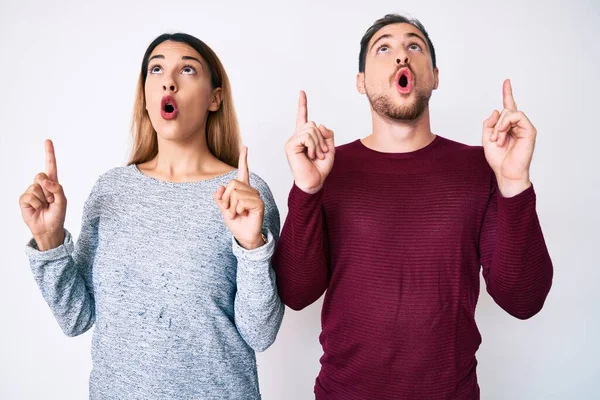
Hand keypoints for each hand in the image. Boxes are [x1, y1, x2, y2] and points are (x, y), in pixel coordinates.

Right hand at [19, 139, 66, 249]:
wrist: (49, 229)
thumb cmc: (57, 215)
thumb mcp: (63, 202)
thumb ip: (58, 189)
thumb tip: (46, 181)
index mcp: (52, 184)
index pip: (50, 166)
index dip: (49, 153)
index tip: (48, 141)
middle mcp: (41, 185)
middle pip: (41, 175)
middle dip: (48, 188)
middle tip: (50, 200)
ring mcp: (31, 192)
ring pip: (36, 187)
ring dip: (43, 199)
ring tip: (45, 206)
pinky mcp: (24, 199)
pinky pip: (29, 196)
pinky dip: (36, 204)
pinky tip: (37, 209)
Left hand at [214, 147, 264, 249]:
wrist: (244, 236)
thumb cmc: (236, 222)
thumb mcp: (223, 208)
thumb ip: (220, 197)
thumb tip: (221, 187)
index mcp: (242, 189)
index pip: (243, 172)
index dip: (243, 159)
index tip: (245, 147)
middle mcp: (250, 191)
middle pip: (232, 183)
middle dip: (226, 199)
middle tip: (229, 210)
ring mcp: (255, 197)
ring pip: (236, 194)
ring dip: (231, 207)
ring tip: (237, 214)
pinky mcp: (259, 204)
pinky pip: (242, 201)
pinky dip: (238, 210)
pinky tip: (243, 215)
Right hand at [284, 91, 334, 193]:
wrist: (314, 181)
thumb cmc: (320, 168)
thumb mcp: (330, 148)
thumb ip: (327, 134)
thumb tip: (319, 124)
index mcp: (305, 137)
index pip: (303, 117)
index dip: (303, 104)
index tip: (302, 92)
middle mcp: (297, 137)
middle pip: (313, 124)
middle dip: (322, 139)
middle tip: (321, 153)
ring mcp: (292, 141)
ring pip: (311, 129)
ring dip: (318, 143)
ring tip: (317, 155)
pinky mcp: (290, 145)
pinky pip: (306, 136)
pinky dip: (313, 145)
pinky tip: (310, 155)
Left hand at [482, 79, 535, 196]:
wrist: (506, 172)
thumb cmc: (498, 159)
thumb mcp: (486, 139)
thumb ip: (489, 123)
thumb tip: (497, 110)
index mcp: (508, 126)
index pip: (509, 106)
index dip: (507, 93)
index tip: (506, 81)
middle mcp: (517, 125)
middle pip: (506, 110)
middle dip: (495, 124)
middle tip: (495, 140)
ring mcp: (524, 127)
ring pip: (510, 112)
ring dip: (499, 126)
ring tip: (499, 140)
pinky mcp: (530, 130)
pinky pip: (517, 116)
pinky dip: (506, 124)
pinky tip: (503, 136)